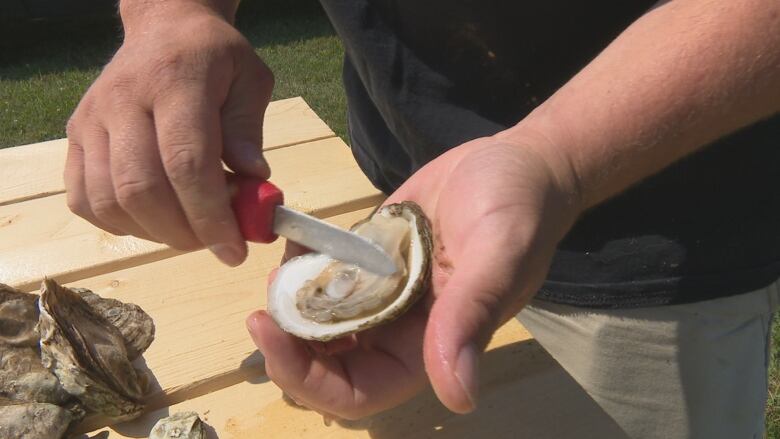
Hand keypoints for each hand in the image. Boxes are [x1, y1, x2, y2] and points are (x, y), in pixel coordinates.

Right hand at [64, 4, 272, 265]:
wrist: (164, 29)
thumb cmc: (214, 59)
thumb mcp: (250, 80)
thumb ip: (249, 130)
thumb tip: (253, 182)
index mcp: (175, 83)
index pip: (187, 163)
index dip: (211, 216)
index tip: (235, 251)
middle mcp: (122, 102)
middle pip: (141, 189)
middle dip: (184, 232)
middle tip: (216, 243)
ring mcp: (91, 121)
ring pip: (109, 201)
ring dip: (154, 233)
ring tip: (190, 230)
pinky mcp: (75, 138)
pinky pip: (84, 200)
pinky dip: (120, 225)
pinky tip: (154, 219)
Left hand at [246, 133, 582, 417]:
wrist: (516, 162)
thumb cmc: (520, 207)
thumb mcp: (499, 255)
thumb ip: (471, 317)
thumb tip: (457, 396)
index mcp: (429, 346)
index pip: (357, 391)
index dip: (309, 379)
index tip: (273, 333)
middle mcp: (399, 328)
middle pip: (325, 362)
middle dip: (286, 340)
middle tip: (266, 297)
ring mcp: (381, 292)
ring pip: (319, 318)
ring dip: (290, 301)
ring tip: (283, 262)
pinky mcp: (371, 257)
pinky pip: (327, 274)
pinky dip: (304, 263)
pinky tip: (297, 236)